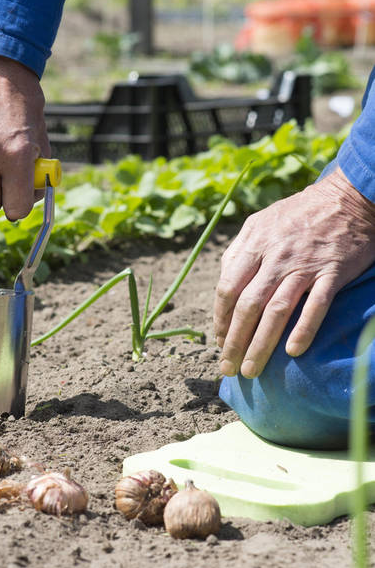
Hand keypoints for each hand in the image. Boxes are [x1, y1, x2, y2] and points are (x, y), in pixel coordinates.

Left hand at [214, 167, 374, 378]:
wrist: (347, 197)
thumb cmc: (298, 213)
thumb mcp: (259, 223)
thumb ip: (239, 251)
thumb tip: (223, 279)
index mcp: (253, 244)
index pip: (227, 289)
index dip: (220, 319)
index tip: (219, 341)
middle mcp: (274, 257)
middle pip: (247, 306)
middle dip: (234, 341)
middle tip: (228, 368)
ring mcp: (304, 265)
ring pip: (276, 311)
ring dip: (261, 344)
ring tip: (252, 370)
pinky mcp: (332, 272)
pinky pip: (316, 305)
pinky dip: (304, 329)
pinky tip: (293, 352)